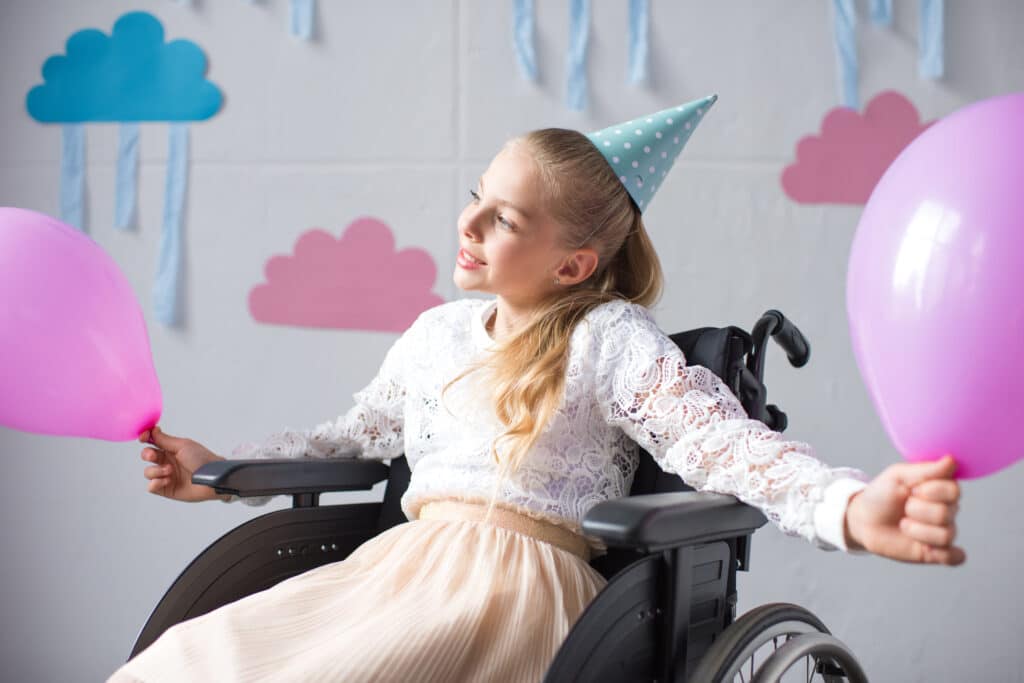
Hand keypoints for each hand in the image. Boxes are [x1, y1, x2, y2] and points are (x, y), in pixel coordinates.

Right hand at [139, 426, 226, 501]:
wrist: (212, 477)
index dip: (145, 438)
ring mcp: (166, 476)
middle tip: (154, 456)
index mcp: (171, 449)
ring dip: (156, 470)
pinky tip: (167, 480)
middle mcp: (167, 461)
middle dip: (147, 454)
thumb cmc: (202, 459)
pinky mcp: (167, 489)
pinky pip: (151, 487)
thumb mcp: (183, 446)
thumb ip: (165, 440)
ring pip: (148, 472)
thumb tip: (153, 430)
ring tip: (170, 471)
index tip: (143, 437)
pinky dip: (156, 483)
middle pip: (146, 456)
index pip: (152, 442)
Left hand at [844, 455, 964, 564]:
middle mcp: (947, 509)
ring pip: (946, 535)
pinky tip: (927, 549)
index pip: (953, 490)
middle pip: (947, 513)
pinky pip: (954, 557)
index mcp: (940, 488)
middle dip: (917, 510)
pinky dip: (944, 554)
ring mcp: (942, 531)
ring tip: (903, 524)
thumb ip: (926, 470)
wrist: (863, 519)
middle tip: (904, 507)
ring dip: (917, 530)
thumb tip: (951, 460)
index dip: (930, 491)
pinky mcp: (936, 552)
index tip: (911, 489)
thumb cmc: (881, 494)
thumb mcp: (898, 476)